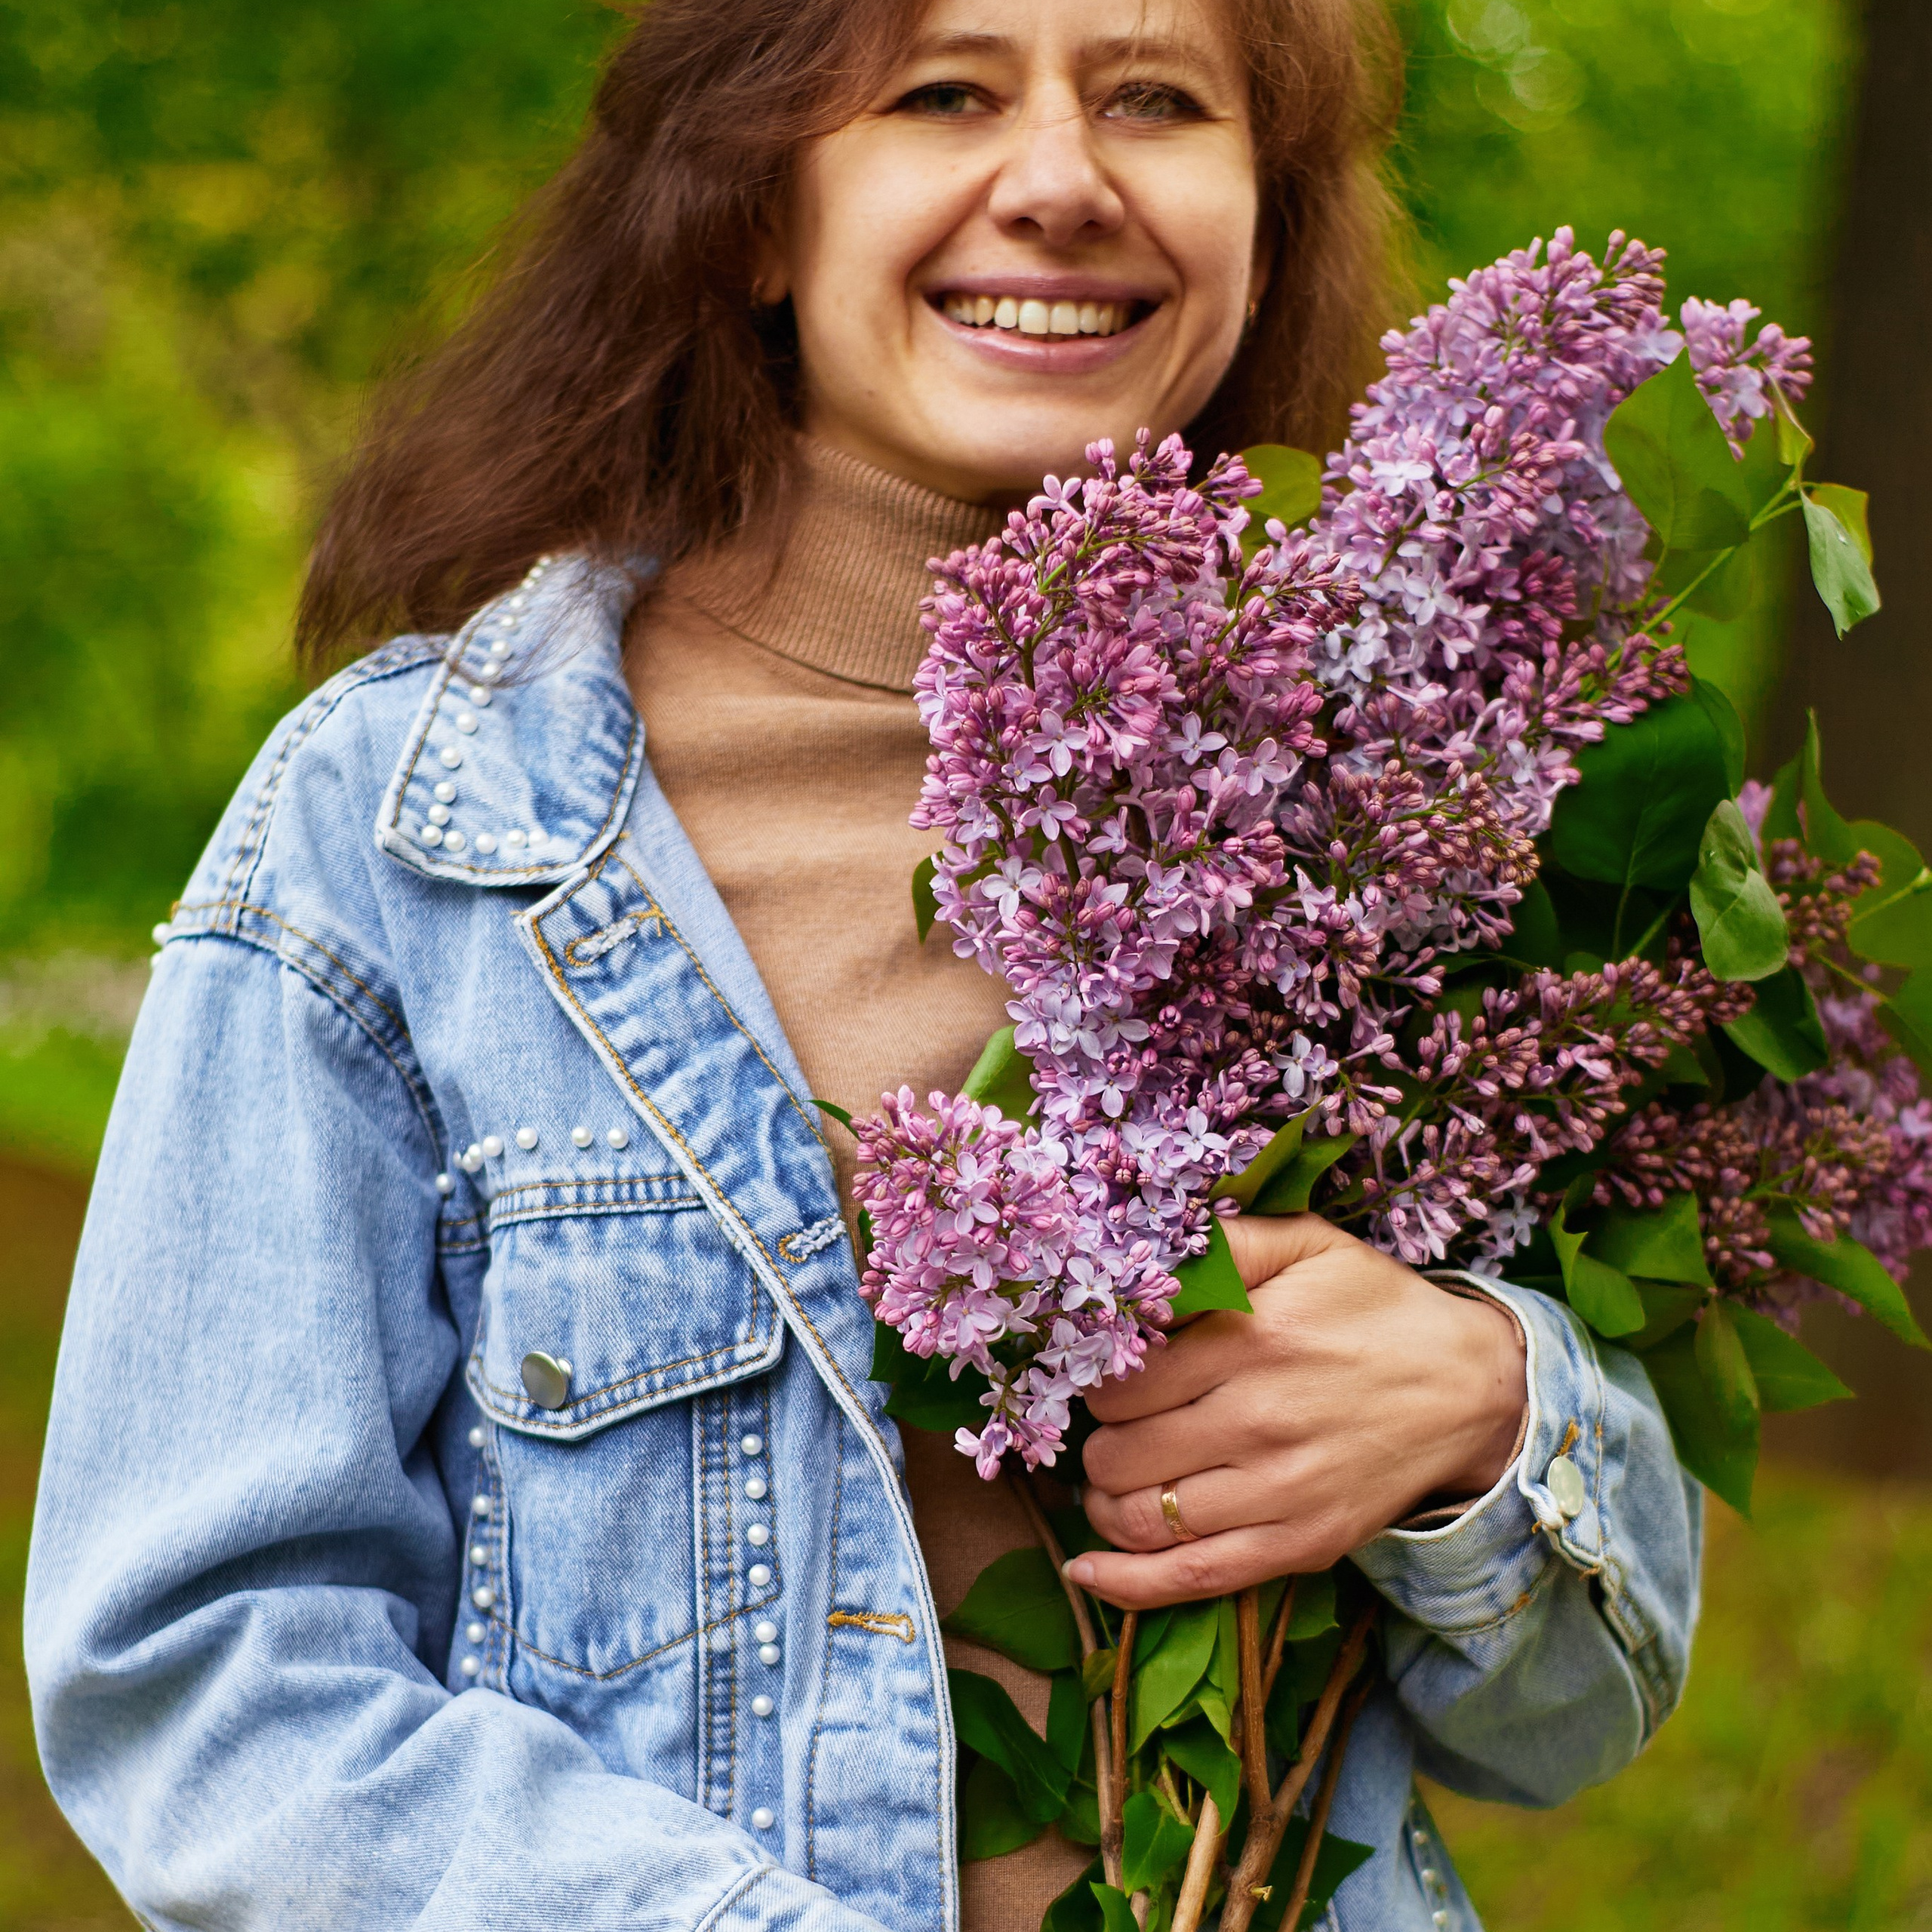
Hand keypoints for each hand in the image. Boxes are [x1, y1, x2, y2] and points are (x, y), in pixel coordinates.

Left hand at [1068, 1216, 1526, 1608]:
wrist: (1471, 1389)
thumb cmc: (1375, 1309)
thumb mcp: (1306, 1245)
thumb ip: (1221, 1243)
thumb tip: (1139, 1260)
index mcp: (1252, 1337)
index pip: (1121, 1379)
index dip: (1098, 1379)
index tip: (1110, 1374)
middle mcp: (1259, 1418)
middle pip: (1117, 1451)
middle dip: (1101, 1438)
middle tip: (1117, 1424)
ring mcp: (1279, 1492)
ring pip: (1140, 1517)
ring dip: (1104, 1501)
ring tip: (1112, 1479)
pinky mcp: (1301, 1545)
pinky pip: (1192, 1577)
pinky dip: (1125, 1583)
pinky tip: (1087, 1568)